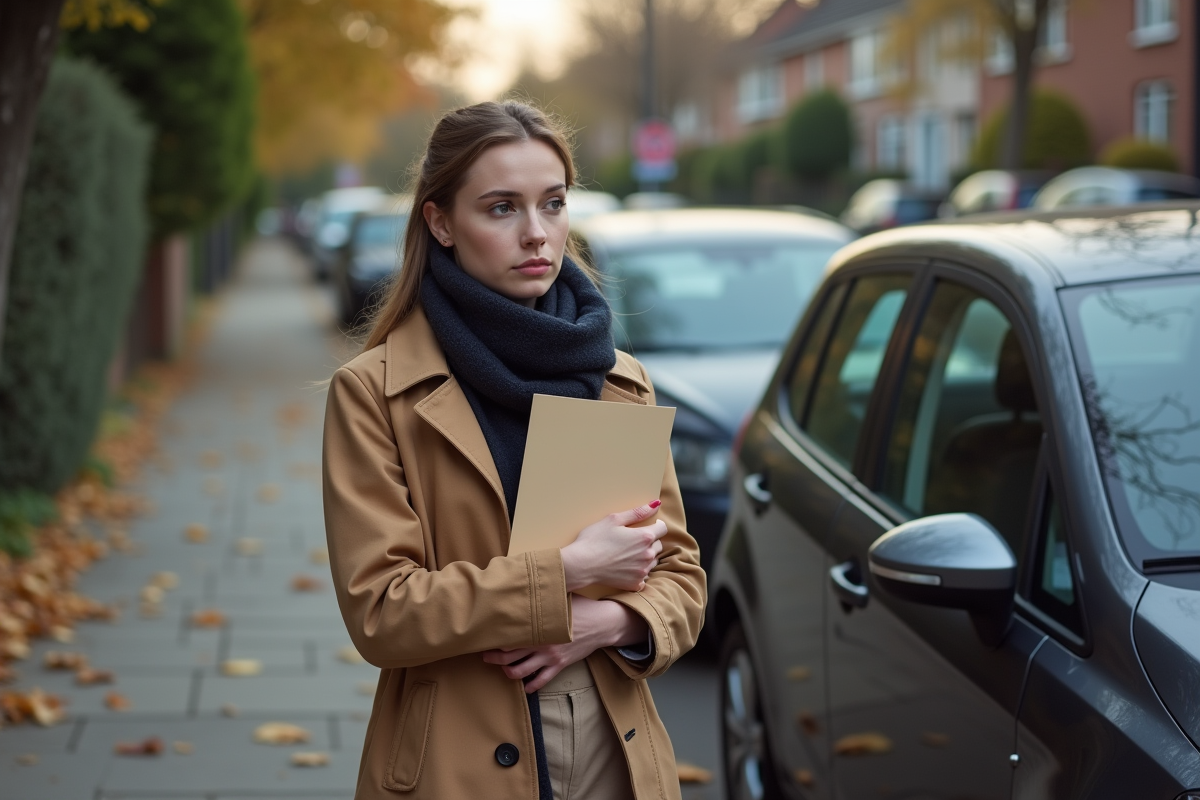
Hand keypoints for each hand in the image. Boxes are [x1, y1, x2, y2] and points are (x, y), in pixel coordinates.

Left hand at [481, 596, 648, 692]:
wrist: (602, 623)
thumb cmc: (580, 607)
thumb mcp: (559, 598)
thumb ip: (541, 596)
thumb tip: (525, 583)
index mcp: (538, 626)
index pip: (509, 636)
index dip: (494, 639)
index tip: (486, 636)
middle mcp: (541, 644)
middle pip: (509, 656)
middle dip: (494, 658)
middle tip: (484, 656)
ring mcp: (550, 657)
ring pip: (522, 672)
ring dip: (509, 673)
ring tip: (503, 671)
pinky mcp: (560, 665)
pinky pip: (542, 680)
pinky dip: (531, 686)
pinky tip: (525, 687)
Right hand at [560, 501, 666, 592]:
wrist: (581, 565)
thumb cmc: (595, 539)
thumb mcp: (614, 520)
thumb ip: (637, 512)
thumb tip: (656, 504)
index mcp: (644, 537)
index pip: (662, 529)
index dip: (655, 526)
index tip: (645, 527)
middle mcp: (647, 555)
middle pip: (658, 545)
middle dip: (649, 542)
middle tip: (631, 541)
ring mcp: (643, 571)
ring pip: (652, 561)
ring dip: (645, 557)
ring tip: (627, 554)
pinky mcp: (635, 584)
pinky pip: (644, 576)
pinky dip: (638, 572)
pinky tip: (625, 568)